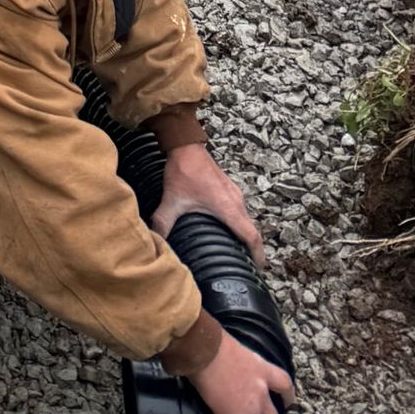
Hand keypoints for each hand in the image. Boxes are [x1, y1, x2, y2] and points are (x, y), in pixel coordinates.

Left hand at [155, 144, 263, 264]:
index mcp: (228, 208)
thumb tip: (156, 240)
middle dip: (252, 249)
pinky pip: (240, 210)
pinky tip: (226, 228)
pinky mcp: (229, 187)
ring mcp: (234, 192)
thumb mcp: (172, 200)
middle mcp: (236, 201)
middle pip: (251, 230)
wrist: (186, 144)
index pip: (252, 235)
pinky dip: (239, 222)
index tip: (258, 269)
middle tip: (247, 266)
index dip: (258, 254)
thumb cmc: (184, 170)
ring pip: (246, 219)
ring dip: (245, 234)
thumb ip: (164, 222)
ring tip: (238, 251)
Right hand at [193, 328, 295, 413]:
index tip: (289, 404)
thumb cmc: (211, 339)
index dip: (288, 397)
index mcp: (261, 369)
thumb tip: (219, 359)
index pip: (284, 384)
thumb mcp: (234, 346)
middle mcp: (261, 392)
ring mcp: (250, 408)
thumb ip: (236, 358)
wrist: (204, 347)